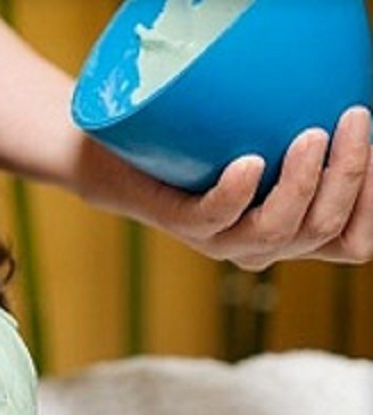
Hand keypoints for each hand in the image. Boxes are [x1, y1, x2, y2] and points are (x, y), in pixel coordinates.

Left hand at [154, 106, 372, 270]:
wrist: (132, 164)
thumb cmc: (210, 152)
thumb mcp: (271, 147)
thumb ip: (309, 144)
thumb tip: (348, 102)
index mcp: (293, 234)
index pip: (352, 241)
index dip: (372, 200)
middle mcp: (262, 246)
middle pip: (323, 228)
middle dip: (349, 173)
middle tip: (354, 118)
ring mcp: (221, 240)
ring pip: (277, 229)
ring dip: (303, 181)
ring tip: (311, 134)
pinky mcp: (183, 225)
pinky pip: (215, 217)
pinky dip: (236, 191)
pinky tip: (249, 162)